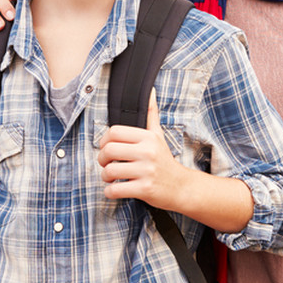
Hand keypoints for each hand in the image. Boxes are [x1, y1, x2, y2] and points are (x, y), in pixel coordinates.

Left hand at [97, 89, 185, 208]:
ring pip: (110, 171)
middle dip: (102, 159)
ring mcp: (146, 171)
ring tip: (111, 178)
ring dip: (105, 177)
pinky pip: (115, 190)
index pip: (114, 132)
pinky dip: (110, 192)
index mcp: (148, 137)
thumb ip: (151, 113)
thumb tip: (150, 90)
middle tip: (106, 164)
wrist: (180, 186)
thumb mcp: (158, 135)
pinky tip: (115, 189)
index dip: (104, 141)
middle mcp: (148, 152)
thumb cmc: (164, 160)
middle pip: (108, 150)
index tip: (107, 149)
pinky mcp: (145, 189)